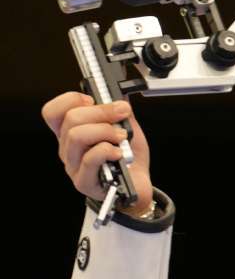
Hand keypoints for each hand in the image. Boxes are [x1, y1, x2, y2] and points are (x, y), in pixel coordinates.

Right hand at [42, 92, 153, 215]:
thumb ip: (119, 111)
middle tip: (121, 113)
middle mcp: (68, 148)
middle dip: (101, 111)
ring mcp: (73, 166)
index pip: (53, 112)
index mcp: (72, 133)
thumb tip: (118, 93)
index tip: (94, 99)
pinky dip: (108, 150)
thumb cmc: (128, 158)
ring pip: (77, 136)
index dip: (70, 100)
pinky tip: (119, 153)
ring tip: (122, 137)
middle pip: (70, 120)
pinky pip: (90, 159)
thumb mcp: (126, 128)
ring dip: (105, 131)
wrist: (138, 185)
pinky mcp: (83, 182)